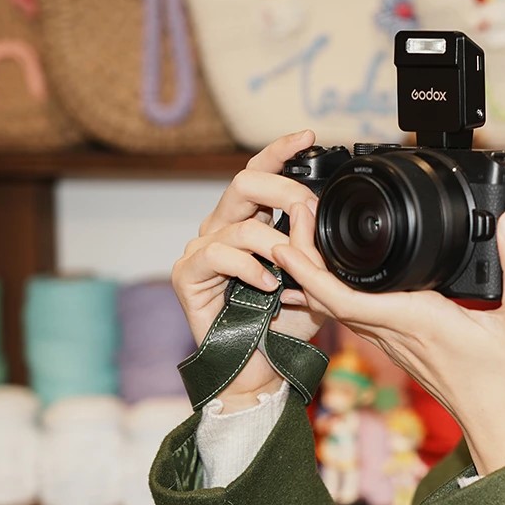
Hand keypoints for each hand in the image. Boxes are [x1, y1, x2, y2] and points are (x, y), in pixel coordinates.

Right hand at [171, 130, 324, 411]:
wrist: (261, 368)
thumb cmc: (285, 324)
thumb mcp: (312, 278)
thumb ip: (314, 246)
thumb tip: (316, 213)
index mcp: (248, 221)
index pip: (260, 173)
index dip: (280, 150)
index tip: (309, 137)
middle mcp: (221, 228)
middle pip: (245, 181)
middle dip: (284, 189)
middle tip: (308, 208)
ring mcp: (201, 248)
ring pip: (242, 223)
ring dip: (278, 244)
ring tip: (295, 270)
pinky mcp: (188, 274)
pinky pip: (221, 254)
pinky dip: (252, 268)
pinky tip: (270, 286)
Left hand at [272, 205, 504, 474]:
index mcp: (421, 322)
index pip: (347, 299)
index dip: (311, 272)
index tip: (288, 242)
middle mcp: (399, 333)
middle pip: (331, 298)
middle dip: (304, 260)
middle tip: (291, 218)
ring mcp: (396, 343)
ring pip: (340, 308)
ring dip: (316, 275)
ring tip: (304, 236)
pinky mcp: (402, 347)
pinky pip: (356, 317)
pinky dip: (336, 291)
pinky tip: (337, 271)